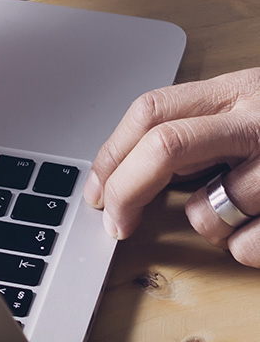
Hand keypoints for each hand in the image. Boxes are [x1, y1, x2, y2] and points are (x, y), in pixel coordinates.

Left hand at [87, 68, 259, 265]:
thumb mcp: (253, 114)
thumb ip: (201, 132)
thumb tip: (123, 175)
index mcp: (239, 91)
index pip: (151, 110)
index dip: (112, 153)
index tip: (97, 190)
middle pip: (165, 147)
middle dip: (129, 191)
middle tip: (118, 224)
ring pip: (207, 210)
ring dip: (210, 225)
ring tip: (244, 211)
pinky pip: (247, 247)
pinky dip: (246, 250)